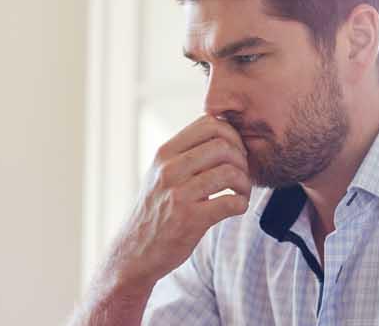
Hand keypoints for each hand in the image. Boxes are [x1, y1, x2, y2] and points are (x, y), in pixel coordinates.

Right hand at [102, 115, 252, 286]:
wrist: (133, 253)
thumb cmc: (155, 211)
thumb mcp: (160, 174)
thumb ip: (184, 154)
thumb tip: (222, 132)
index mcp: (164, 154)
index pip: (209, 124)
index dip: (232, 135)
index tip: (234, 153)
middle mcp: (169, 170)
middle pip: (223, 145)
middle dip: (242, 159)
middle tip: (241, 175)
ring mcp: (178, 194)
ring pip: (230, 172)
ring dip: (245, 184)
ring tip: (241, 193)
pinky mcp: (190, 220)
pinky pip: (231, 202)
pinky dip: (242, 204)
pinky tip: (236, 208)